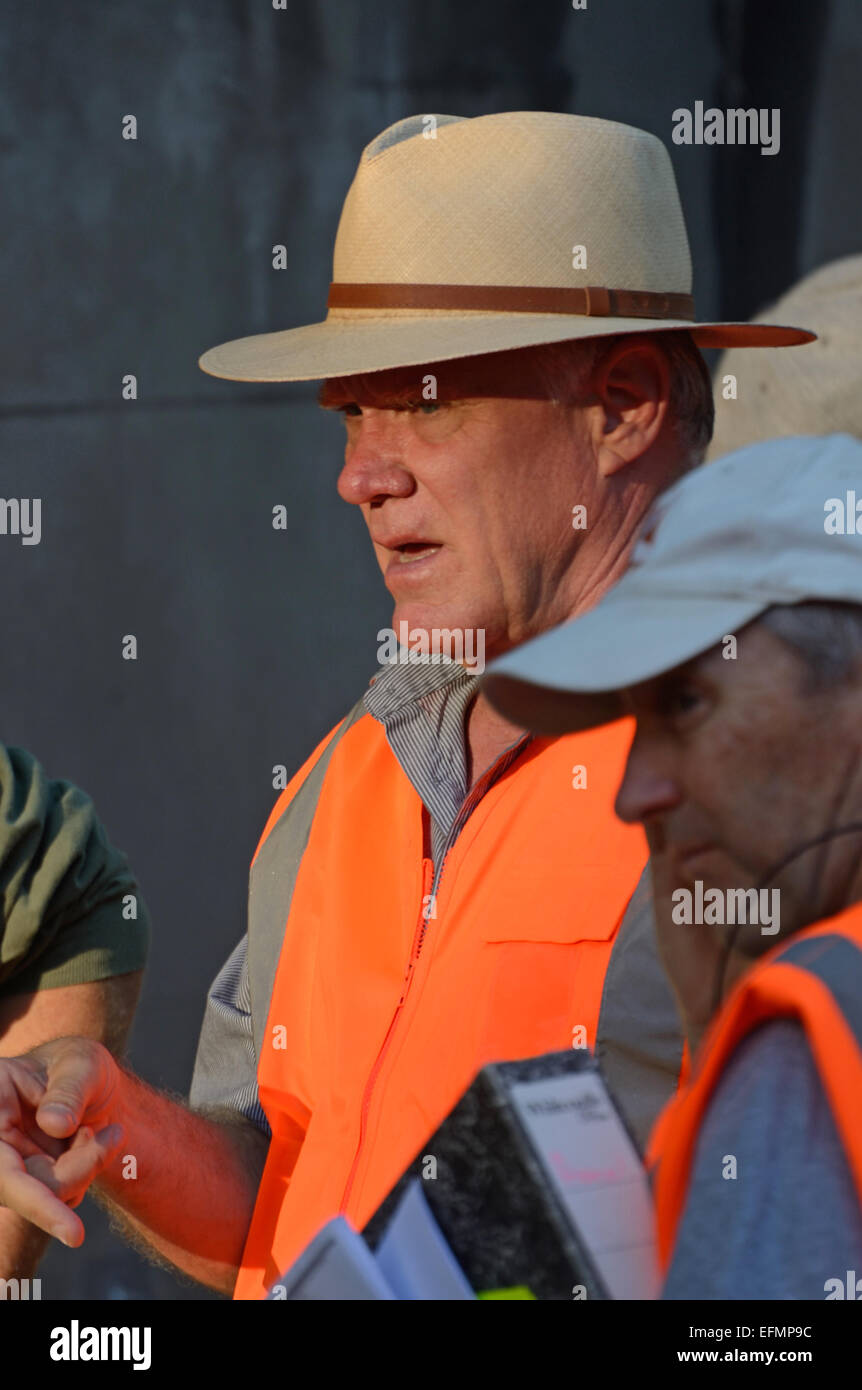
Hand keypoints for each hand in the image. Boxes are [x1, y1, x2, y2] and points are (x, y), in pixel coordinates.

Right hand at [0, 1038, 123, 1246]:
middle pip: (29, 1187)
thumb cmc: (78, 1066)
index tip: (76, 1235)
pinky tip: (90, 1143)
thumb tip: (55, 1125)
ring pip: (49, 1195)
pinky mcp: (25, 1184)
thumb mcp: (81, 1063)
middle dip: (79, 1168)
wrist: (86, 1084)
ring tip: (104, 1130)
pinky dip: (84, 1173)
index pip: (3, 1171)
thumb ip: (69, 1088)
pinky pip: (60, 1197)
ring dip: (86, 1167)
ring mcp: (6, 1167)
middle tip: (116, 1135)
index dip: (36, 1202)